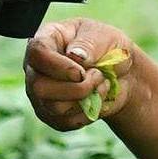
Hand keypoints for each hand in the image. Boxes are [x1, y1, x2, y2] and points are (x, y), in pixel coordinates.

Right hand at [24, 17, 138, 131]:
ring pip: (53, 107)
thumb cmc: (109, 48)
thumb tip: (75, 55)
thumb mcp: (105, 36)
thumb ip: (90, 43)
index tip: (82, 72)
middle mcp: (36, 66)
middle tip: (97, 76)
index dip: (58, 66)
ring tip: (101, 84)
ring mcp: (40, 93)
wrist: (121, 74)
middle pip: (39, 86)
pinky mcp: (50, 114)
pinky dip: (87, 114)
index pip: (37, 53)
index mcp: (47, 38)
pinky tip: (95, 99)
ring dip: (85, 99)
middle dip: (75, 88)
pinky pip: (64, 122)